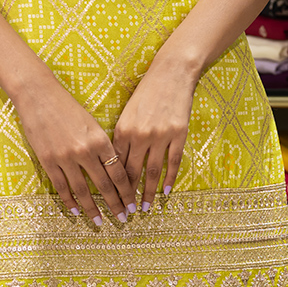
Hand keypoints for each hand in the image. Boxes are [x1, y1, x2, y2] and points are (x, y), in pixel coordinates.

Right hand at [12, 73, 136, 224]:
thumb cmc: (68, 107)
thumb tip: (113, 169)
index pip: (118, 172)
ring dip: (93, 209)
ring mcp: (65, 157)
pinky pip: (61, 186)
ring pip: (83, 190)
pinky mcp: (48, 160)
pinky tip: (76, 211)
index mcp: (100, 140)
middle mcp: (85, 151)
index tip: (132, 204)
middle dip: (116, 204)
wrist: (39, 95)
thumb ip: (102, 146)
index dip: (127, 191)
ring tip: (100, 222)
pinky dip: (69, 201)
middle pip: (104, 185)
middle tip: (123, 219)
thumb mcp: (92, 124)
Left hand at [113, 59, 195, 211]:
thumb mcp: (127, 113)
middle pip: (131, 173)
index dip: (112, 185)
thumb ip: (122, 137)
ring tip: (145, 208)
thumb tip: (115, 162)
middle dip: (127, 195)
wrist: (171, 74)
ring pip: (152, 172)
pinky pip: (173, 163)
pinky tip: (165, 192)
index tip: (110, 200)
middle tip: (125, 212)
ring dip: (148, 193)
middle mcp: (139, 135)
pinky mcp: (178, 135)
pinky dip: (169, 179)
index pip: (115, 165)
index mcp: (122, 130)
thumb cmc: (146, 93)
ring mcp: (160, 136)